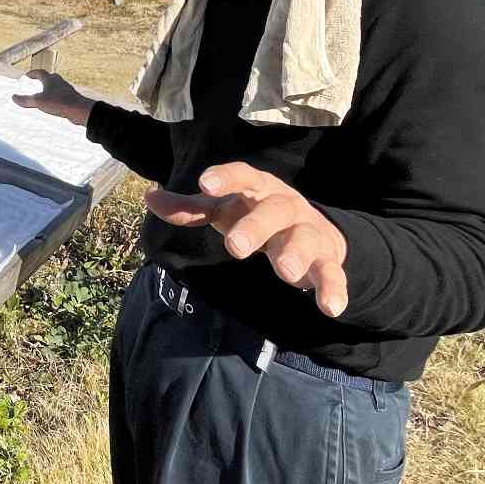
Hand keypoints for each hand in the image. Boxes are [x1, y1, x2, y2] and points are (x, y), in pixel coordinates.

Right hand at [12, 70, 93, 127]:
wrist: (79, 110)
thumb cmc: (59, 102)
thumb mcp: (38, 102)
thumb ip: (25, 100)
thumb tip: (13, 97)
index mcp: (50, 79)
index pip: (39, 72)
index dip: (32, 73)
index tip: (26, 76)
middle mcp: (59, 82)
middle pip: (48, 78)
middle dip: (40, 80)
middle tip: (34, 84)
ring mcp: (66, 90)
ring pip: (55, 87)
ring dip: (48, 90)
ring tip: (42, 96)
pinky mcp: (70, 98)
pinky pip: (60, 96)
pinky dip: (54, 98)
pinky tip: (51, 106)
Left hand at [144, 161, 349, 316]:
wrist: (315, 229)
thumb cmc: (256, 215)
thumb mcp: (224, 209)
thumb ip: (190, 207)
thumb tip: (150, 197)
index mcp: (258, 189)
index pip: (243, 176)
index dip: (225, 178)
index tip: (205, 183)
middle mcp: (285, 206)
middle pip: (274, 210)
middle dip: (256, 227)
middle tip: (235, 247)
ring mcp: (307, 232)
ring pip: (304, 239)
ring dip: (295, 255)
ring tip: (285, 273)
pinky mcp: (327, 260)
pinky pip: (333, 274)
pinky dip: (334, 289)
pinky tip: (330, 308)